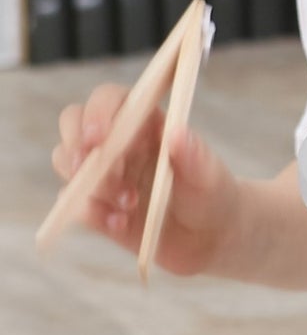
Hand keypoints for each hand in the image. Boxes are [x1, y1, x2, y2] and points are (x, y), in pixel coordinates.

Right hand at [51, 82, 242, 275]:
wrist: (209, 236)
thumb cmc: (211, 193)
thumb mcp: (210, 176)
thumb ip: (196, 157)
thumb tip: (178, 133)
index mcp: (146, 122)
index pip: (110, 99)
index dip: (99, 111)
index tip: (100, 136)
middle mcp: (118, 141)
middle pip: (74, 123)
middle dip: (76, 144)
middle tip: (89, 166)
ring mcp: (102, 172)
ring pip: (68, 163)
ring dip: (90, 183)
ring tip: (131, 203)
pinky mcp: (96, 204)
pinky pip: (76, 204)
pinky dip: (93, 213)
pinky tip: (121, 223)